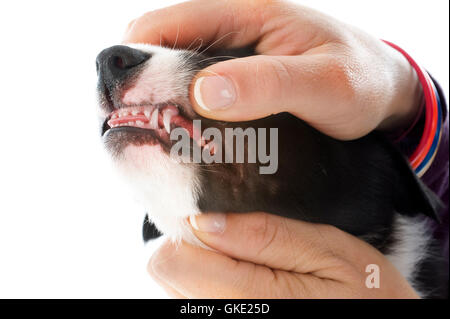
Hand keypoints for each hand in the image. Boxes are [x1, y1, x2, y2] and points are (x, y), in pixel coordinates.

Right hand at [123, 0, 422, 139]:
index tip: (119, 101)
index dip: (133, 57)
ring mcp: (234, 54)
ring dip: (159, 100)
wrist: (382, 92)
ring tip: (152, 137)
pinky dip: (181, 109)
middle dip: (140, 83)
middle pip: (161, 46)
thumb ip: (269, 85)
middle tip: (134, 128)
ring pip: (175, 70)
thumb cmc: (361, 82)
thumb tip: (204, 92)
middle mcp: (234, 27)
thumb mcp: (325, 85)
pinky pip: (195, 88)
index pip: (167, 23)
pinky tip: (182, 136)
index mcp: (248, 12)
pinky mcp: (238, 77)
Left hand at [148, 212, 418, 297]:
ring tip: (245, 261)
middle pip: (166, 273)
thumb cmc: (362, 288)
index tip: (216, 223)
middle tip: (236, 243)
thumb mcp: (326, 249)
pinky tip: (242, 278)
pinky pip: (191, 297)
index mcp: (253, 298)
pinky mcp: (231, 317)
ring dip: (201, 266)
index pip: (170, 261)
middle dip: (193, 248)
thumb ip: (264, 235)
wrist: (374, 316)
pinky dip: (207, 281)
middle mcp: (227, 316)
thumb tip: (202, 221)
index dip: (187, 232)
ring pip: (175, 286)